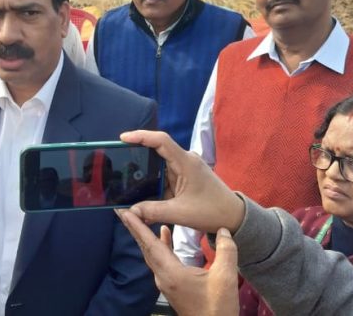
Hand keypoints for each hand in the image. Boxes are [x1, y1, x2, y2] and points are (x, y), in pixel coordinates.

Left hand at [118, 209, 238, 315]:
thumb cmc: (217, 307)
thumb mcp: (225, 276)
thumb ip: (225, 249)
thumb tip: (223, 229)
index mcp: (172, 274)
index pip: (150, 245)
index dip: (137, 227)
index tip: (124, 213)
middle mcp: (164, 278)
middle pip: (146, 249)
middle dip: (135, 229)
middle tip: (125, 212)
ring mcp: (166, 283)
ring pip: (152, 255)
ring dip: (146, 236)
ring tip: (141, 219)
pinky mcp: (172, 286)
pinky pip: (160, 261)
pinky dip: (160, 245)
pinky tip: (164, 235)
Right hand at [119, 130, 243, 233]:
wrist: (233, 217)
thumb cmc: (212, 212)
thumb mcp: (180, 213)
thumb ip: (153, 211)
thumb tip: (130, 210)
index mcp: (186, 163)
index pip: (161, 141)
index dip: (141, 136)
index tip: (123, 138)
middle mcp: (185, 161)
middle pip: (156, 151)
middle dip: (137, 156)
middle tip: (118, 162)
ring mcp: (185, 169)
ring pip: (159, 166)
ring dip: (146, 175)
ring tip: (127, 182)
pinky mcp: (185, 178)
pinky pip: (165, 177)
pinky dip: (154, 185)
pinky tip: (143, 195)